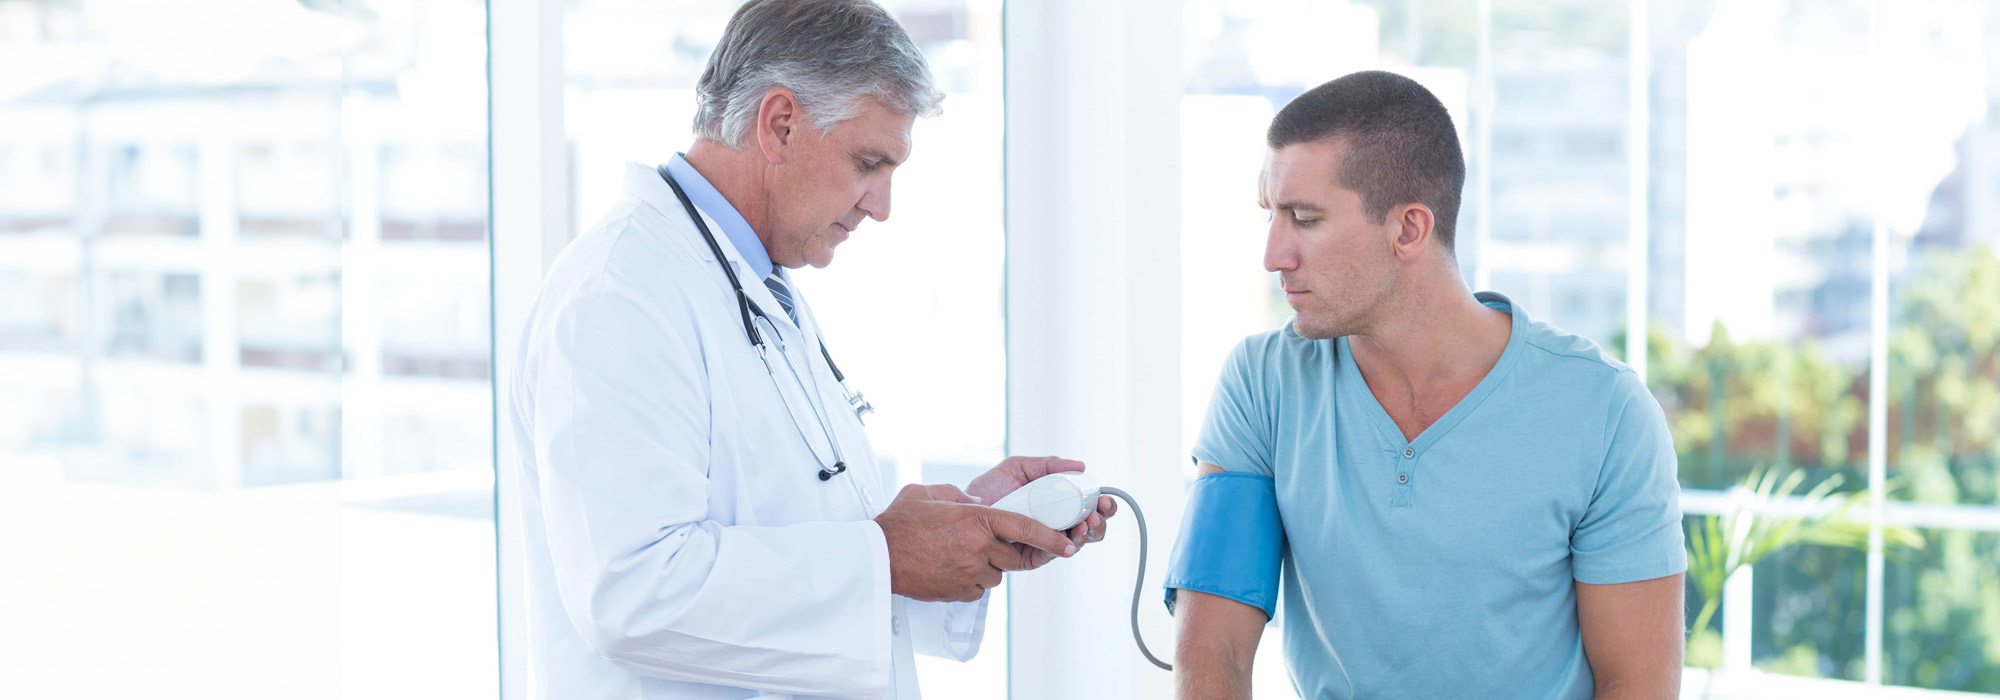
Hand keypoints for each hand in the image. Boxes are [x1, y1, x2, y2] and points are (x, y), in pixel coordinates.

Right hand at [874, 483, 1078, 601]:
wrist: (878, 557)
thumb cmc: (899, 524)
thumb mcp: (929, 493)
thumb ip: (956, 494)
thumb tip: (973, 501)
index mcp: (977, 519)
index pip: (1026, 528)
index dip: (1052, 538)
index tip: (1069, 544)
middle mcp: (979, 547)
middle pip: (1013, 555)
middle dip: (1005, 551)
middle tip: (983, 543)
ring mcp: (970, 572)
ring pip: (996, 574)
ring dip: (986, 566)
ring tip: (957, 555)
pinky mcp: (959, 592)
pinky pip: (977, 588)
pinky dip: (970, 580)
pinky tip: (948, 569)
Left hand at [966, 456, 1118, 568]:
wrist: (963, 509)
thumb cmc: (990, 489)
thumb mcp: (1019, 468)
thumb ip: (1047, 464)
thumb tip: (1079, 465)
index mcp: (1057, 503)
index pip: (1086, 505)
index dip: (1100, 503)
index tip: (1104, 498)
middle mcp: (1054, 524)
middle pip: (1089, 527)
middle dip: (1100, 521)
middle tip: (1098, 513)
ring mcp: (1044, 541)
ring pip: (1077, 543)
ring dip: (1087, 534)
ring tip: (1085, 524)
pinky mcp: (1030, 557)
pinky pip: (1052, 554)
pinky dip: (1064, 547)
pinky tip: (1070, 539)